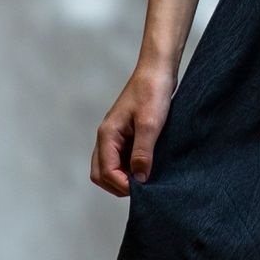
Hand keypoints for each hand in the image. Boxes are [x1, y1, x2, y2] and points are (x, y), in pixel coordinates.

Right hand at [92, 62, 174, 195]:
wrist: (157, 71)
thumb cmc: (152, 92)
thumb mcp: (150, 124)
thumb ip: (142, 152)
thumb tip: (139, 179)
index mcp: (107, 135)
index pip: (105, 172)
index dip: (122, 185)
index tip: (144, 189)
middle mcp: (106, 138)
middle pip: (101, 174)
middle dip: (119, 186)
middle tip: (144, 188)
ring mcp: (114, 137)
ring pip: (110, 168)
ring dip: (124, 178)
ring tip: (147, 179)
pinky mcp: (125, 135)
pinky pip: (121, 159)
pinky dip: (130, 168)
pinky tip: (148, 167)